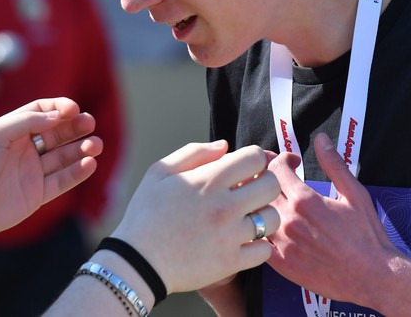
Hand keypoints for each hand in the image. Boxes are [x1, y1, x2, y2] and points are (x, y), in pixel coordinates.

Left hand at [0, 97, 101, 243]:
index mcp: (12, 130)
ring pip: (64, 156)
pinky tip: (90, 163)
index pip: (42, 112)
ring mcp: (32, 172)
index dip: (59, 108)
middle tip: (90, 123)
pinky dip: (78, 172)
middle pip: (57, 133)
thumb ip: (27, 122)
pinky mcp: (37, 194)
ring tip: (96, 145)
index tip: (73, 109)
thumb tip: (59, 115)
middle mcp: (24, 149)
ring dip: (81, 149)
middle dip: (75, 127)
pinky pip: (62, 181)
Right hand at [110, 141, 280, 294]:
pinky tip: (243, 242)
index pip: (255, 157)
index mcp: (208, 180)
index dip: (254, 158)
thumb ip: (194, 153)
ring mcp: (231, 236)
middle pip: (272, 185)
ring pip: (273, 218)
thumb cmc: (145, 213)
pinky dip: (258, 245)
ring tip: (249, 218)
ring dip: (264, 215)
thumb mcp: (159, 172)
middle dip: (265, 182)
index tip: (246, 167)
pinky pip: (265, 250)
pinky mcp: (232, 262)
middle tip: (251, 190)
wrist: (137, 262)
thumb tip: (225, 146)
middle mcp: (225, 205)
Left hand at [266, 133, 400, 304]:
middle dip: (269, 177)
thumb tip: (321, 139)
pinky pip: (257, 241)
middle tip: (281, 179)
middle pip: (261, 188)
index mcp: (305, 200)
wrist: (374, 277)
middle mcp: (289, 221)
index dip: (282, 159)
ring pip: (256, 213)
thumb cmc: (368, 236)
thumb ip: (334, 164)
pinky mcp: (281, 264)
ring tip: (278, 202)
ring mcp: (283, 244)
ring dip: (263, 203)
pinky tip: (274, 227)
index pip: (275, 168)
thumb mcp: (355, 194)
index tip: (292, 163)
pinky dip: (261, 229)